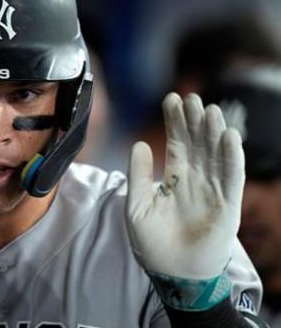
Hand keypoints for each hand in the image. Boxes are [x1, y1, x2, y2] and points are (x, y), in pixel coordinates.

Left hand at [126, 93, 243, 279]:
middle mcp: (195, 180)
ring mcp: (213, 190)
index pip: (176, 143)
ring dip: (213, 132)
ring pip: (215, 155)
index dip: (174, 121)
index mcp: (174, 178)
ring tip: (208, 110)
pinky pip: (232, 177)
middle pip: (197, 143)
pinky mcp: (228, 205)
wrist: (173, 274)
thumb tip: (139, 143)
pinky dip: (231, 157)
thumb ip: (139, 175)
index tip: (171, 98)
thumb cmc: (152, 243)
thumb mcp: (137, 205)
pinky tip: (228, 136)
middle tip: (191, 97)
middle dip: (194, 120)